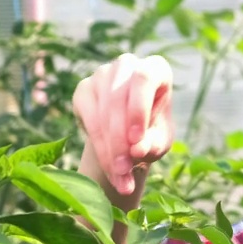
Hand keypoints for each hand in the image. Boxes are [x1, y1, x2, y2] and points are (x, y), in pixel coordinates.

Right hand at [72, 53, 173, 196]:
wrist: (127, 139)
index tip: (136, 143)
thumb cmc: (150, 134)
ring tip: (120, 178)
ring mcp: (102, 74)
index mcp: (155, 69)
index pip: (144, 78)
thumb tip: (137, 149)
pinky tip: (110, 170)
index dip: (138, 110)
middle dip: (120, 139)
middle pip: (118, 98)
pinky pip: (88, 118)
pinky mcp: (83, 89)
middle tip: (125, 171)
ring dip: (109, 149)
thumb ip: (153, 143)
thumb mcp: (159, 141)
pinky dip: (99, 148)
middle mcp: (127, 66)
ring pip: (101, 111)